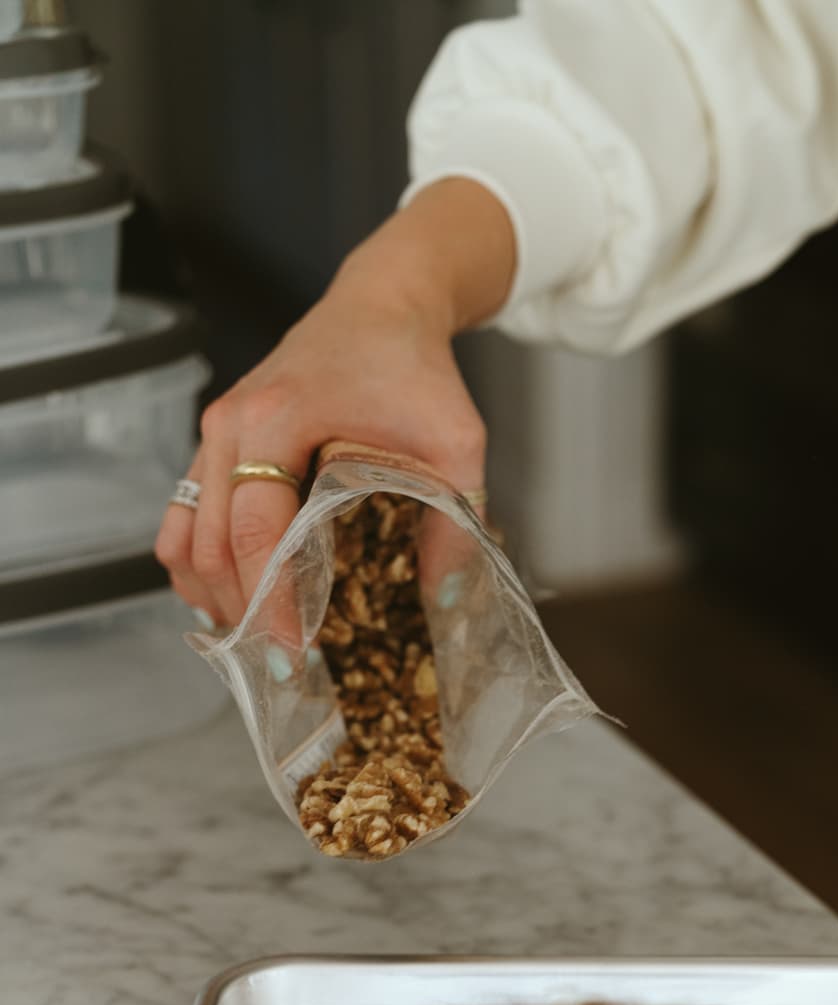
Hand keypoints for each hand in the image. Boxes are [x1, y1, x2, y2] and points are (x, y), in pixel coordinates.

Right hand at [155, 179, 515, 632]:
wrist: (381, 305)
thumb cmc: (416, 369)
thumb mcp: (456, 443)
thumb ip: (455, 520)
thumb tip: (448, 604)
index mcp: (276, 419)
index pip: (256, 530)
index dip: (270, 599)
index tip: (294, 652)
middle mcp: (230, 427)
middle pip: (207, 543)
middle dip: (239, 613)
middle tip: (278, 668)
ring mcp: (214, 435)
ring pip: (182, 535)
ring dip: (211, 595)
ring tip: (255, 643)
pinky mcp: (217, 445)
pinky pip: (184, 516)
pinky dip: (198, 564)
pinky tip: (230, 602)